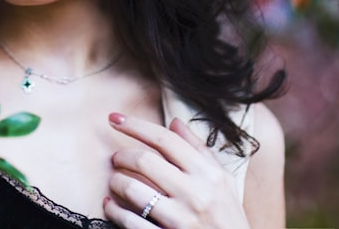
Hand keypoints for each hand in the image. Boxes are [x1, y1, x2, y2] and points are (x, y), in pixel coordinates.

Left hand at [104, 113, 249, 228]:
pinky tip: (111, 204)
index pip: (165, 140)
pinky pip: (130, 221)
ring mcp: (181, 219)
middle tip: (117, 158)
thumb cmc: (227, 216)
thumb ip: (198, 149)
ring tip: (115, 181)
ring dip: (116, 181)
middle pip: (144, 161)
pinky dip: (114, 210)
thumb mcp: (222, 180)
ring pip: (133, 189)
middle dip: (122, 155)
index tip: (115, 119)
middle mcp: (195, 193)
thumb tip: (174, 122)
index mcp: (208, 174)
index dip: (136, 125)